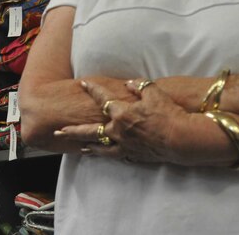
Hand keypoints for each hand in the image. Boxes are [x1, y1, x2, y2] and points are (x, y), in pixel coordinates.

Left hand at [54, 80, 188, 163]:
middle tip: (58, 132)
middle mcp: (118, 131)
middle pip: (90, 131)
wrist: (180, 139)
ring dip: (86, 145)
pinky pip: (113, 155)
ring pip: (99, 147)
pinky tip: (100, 154)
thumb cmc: (168, 114)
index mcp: (122, 113)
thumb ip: (139, 86)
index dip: (92, 90)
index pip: (102, 99)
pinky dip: (104, 154)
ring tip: (76, 146)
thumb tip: (129, 83)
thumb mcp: (154, 93)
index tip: (83, 84)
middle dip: (72, 130)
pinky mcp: (132, 155)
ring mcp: (124, 145)